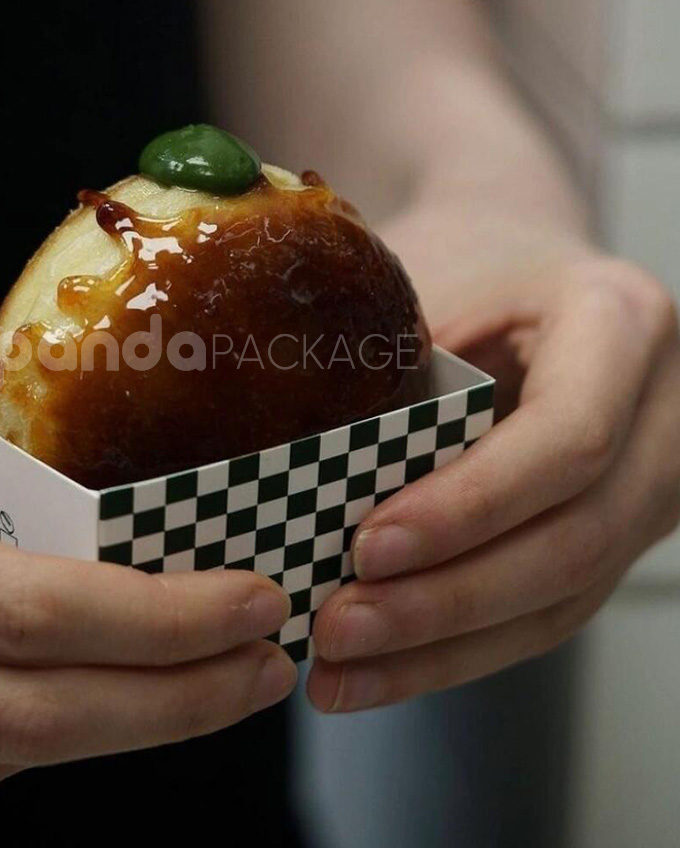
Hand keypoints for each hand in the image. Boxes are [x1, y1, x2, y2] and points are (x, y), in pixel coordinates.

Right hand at [0, 387, 295, 786]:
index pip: (23, 611)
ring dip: (100, 731)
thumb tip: (33, 481)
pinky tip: (59, 701)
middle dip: (168, 704)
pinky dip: (3, 738)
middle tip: (263, 669)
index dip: (157, 621)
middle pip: (20, 718)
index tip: (247, 600)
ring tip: (189, 682)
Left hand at [307, 216, 679, 712]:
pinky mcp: (615, 530)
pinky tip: (379, 671)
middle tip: (337, 627)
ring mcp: (653, 482)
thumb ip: (388, 371)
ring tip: (340, 672)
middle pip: (574, 539)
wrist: (519, 255)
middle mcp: (665, 412)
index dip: (470, 506)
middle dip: (448, 599)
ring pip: (562, 596)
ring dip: (444, 647)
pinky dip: (459, 648)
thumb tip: (285, 480)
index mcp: (621, 324)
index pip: (567, 438)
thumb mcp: (429, 281)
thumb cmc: (465, 259)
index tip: (368, 546)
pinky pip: (546, 609)